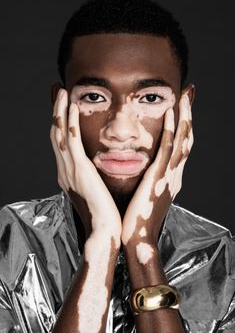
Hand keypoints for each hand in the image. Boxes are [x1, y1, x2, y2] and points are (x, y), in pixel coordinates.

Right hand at [50, 88, 120, 244]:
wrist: (104, 232)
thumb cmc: (104, 214)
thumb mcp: (92, 191)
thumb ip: (89, 178)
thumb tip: (93, 168)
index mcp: (68, 174)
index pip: (61, 142)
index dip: (60, 122)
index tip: (63, 105)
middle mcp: (64, 169)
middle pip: (56, 134)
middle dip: (56, 111)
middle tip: (57, 91)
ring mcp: (70, 169)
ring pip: (60, 134)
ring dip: (60, 111)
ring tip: (62, 91)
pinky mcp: (81, 170)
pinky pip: (73, 141)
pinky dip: (71, 122)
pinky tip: (73, 107)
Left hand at [121, 93, 192, 248]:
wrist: (137, 239)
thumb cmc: (137, 219)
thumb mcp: (147, 195)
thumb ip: (150, 180)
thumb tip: (145, 170)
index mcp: (170, 177)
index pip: (180, 145)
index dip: (182, 124)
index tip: (180, 106)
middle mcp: (175, 173)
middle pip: (186, 138)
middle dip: (188, 114)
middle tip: (189, 92)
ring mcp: (169, 175)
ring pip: (181, 140)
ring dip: (184, 116)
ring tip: (185, 95)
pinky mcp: (159, 178)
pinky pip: (167, 150)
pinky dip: (171, 130)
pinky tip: (171, 113)